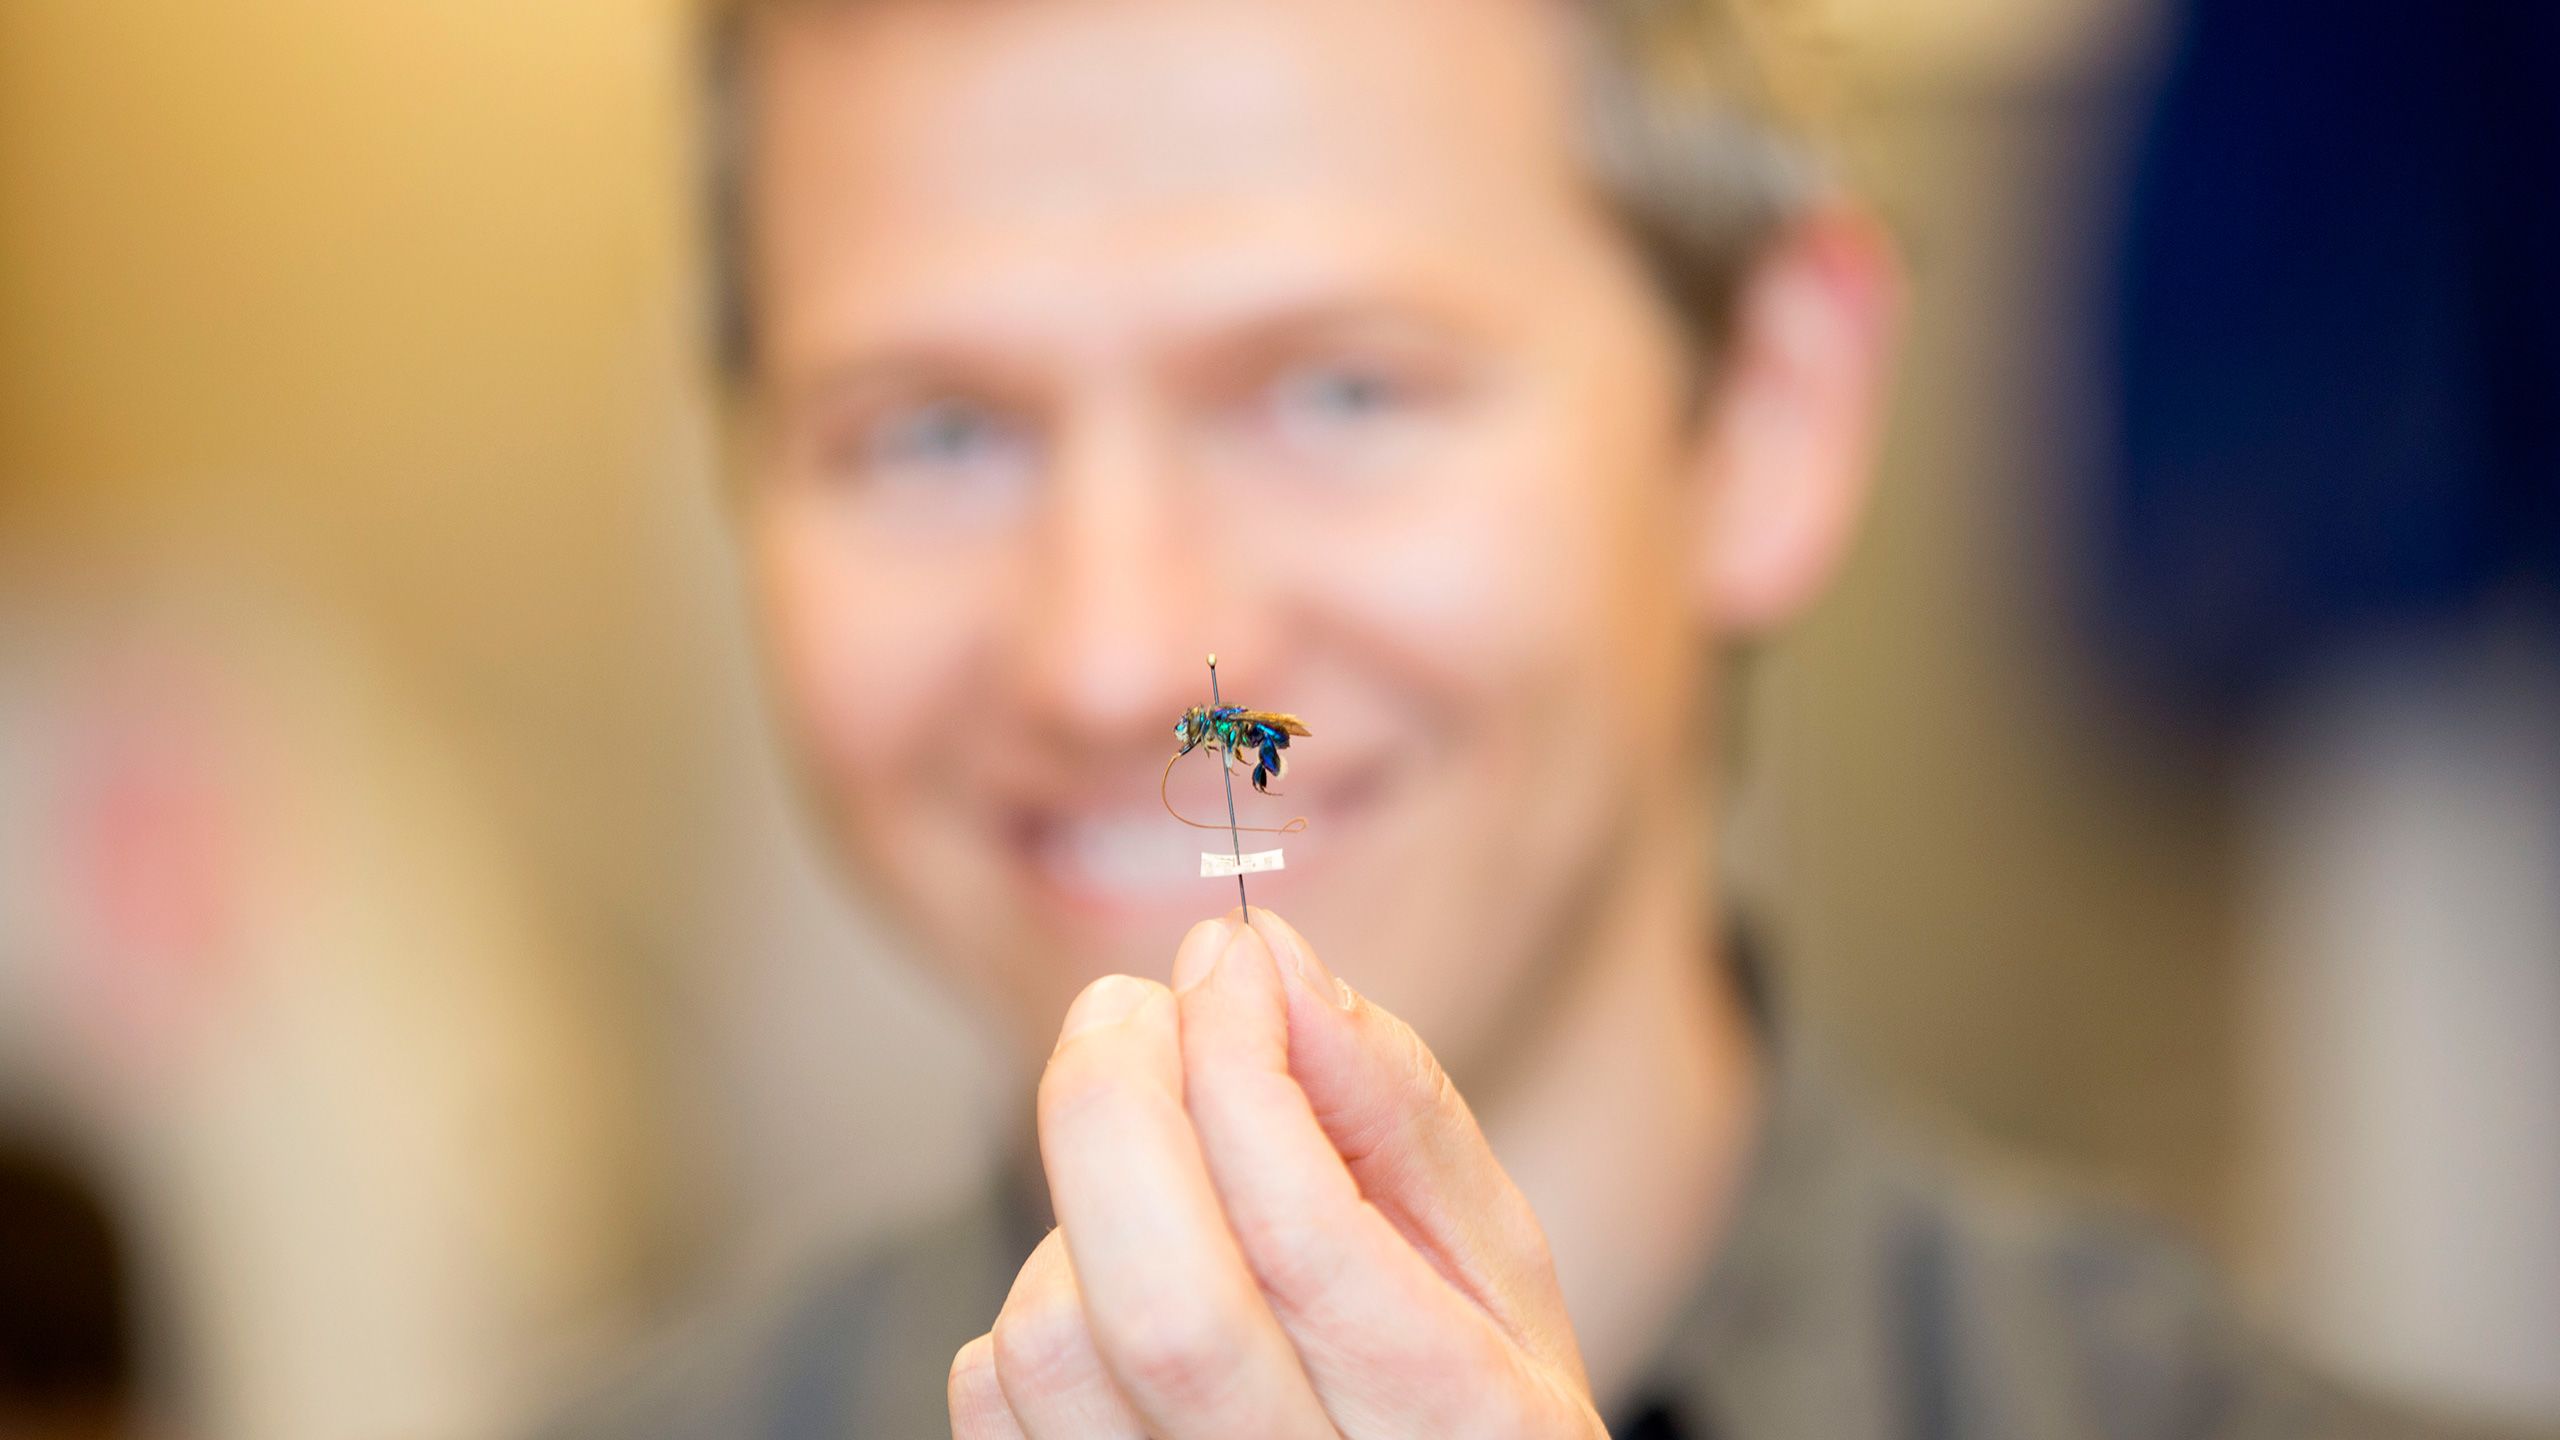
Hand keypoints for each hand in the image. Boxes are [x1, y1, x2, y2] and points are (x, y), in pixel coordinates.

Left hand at [948, 911, 1603, 1437]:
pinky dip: (1040, 1303)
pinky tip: (1117, 1291)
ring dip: (1082, 1216)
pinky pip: (992, 1401)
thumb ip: (1395, 1108)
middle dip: (1116, 1104)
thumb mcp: (1492, 1264)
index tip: (1229, 961)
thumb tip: (1273, 966)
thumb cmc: (1459, 1397)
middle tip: (1130, 1007)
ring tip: (1162, 1190)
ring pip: (1054, 1348)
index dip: (1239, 1057)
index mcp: (1465, 1426)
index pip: (1302, 1229)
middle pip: (1160, 1310)